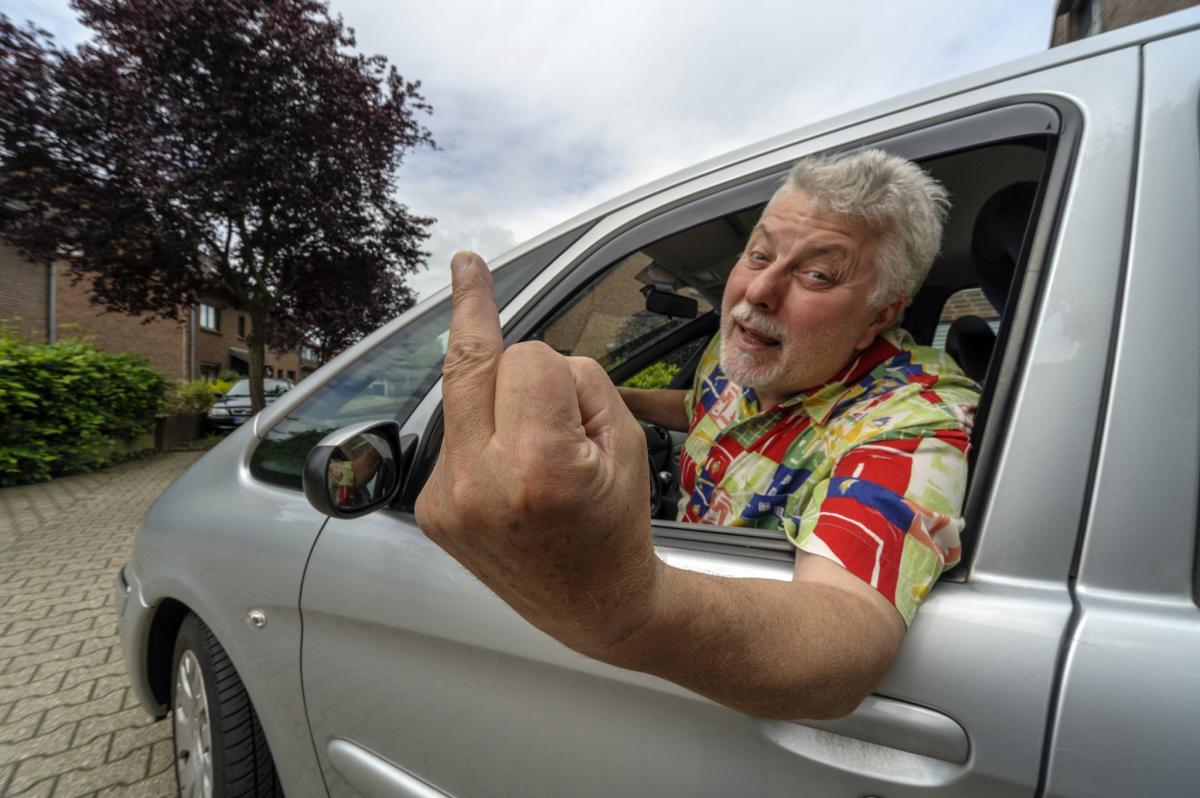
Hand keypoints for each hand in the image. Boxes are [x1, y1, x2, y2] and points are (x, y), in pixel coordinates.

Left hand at [415, 252, 659, 653]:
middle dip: (475, 312)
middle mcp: (479, 483)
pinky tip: (507, 474)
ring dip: (496, 402)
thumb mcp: (625, 442)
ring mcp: (446, 499)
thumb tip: (527, 356)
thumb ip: (576, 383)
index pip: (529, 358)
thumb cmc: (618, 525)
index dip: (560, 373)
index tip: (567, 379)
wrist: (595, 607)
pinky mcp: (431, 510)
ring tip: (532, 453)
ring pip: (462, 396)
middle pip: (469, 362)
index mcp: (537, 466)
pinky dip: (482, 436)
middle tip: (467, 263)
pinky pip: (454, 435)